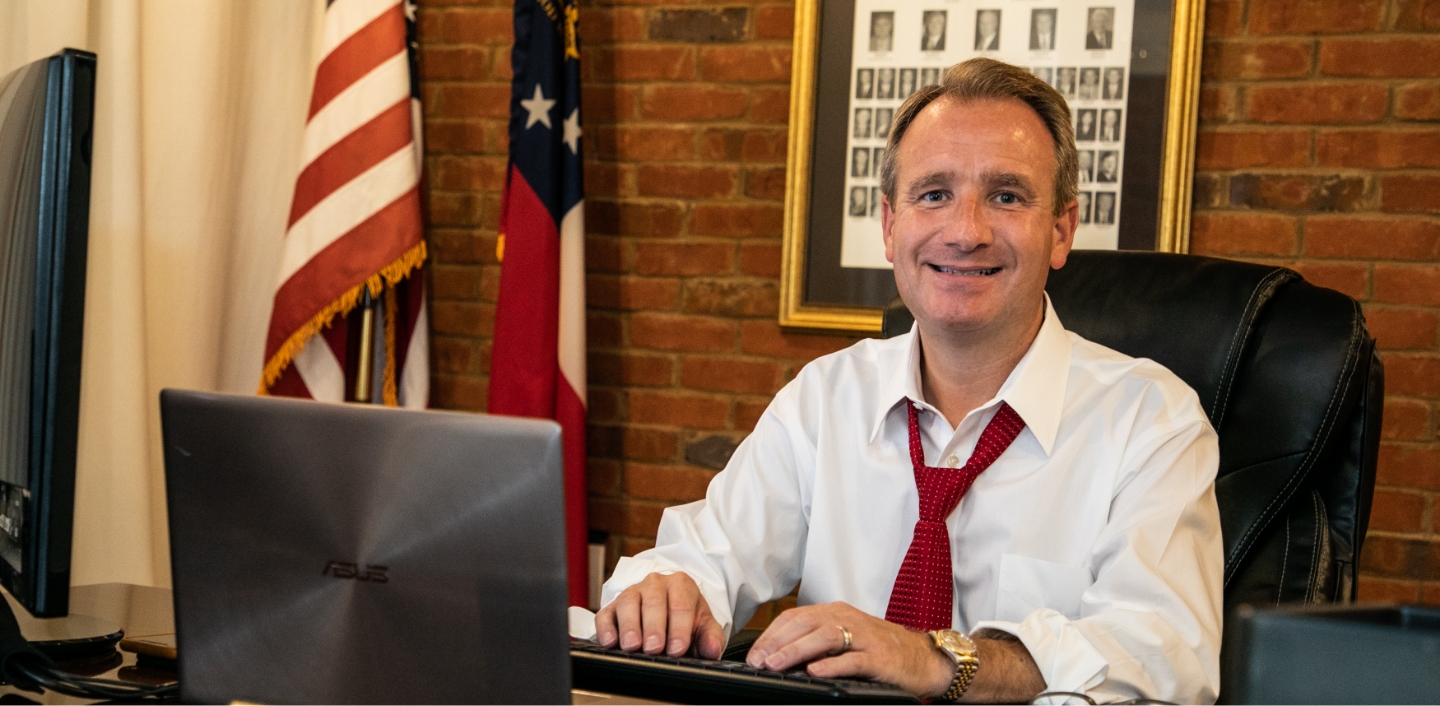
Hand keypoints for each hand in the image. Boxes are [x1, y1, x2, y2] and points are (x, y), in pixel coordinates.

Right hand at [594, 572, 725, 658]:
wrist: (669, 608)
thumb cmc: (686, 618)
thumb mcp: (704, 625)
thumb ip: (711, 637)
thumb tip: (713, 650)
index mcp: (681, 585)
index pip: (681, 606)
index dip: (679, 629)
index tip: (677, 649)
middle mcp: (654, 585)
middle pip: (653, 602)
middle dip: (654, 627)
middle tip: (654, 648)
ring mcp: (631, 593)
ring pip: (628, 603)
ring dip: (630, 626)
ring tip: (632, 646)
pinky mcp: (612, 607)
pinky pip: (605, 614)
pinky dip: (606, 628)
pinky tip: (610, 642)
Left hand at [744, 602, 954, 698]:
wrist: (924, 657)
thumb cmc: (881, 649)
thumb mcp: (846, 637)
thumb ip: (817, 641)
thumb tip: (779, 655)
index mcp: (836, 612)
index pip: (795, 617)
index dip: (772, 635)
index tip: (754, 655)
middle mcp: (847, 619)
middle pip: (805, 624)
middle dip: (777, 643)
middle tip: (758, 661)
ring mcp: (864, 637)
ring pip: (824, 637)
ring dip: (796, 651)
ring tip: (777, 664)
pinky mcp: (879, 658)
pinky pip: (852, 660)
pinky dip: (831, 665)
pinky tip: (814, 672)